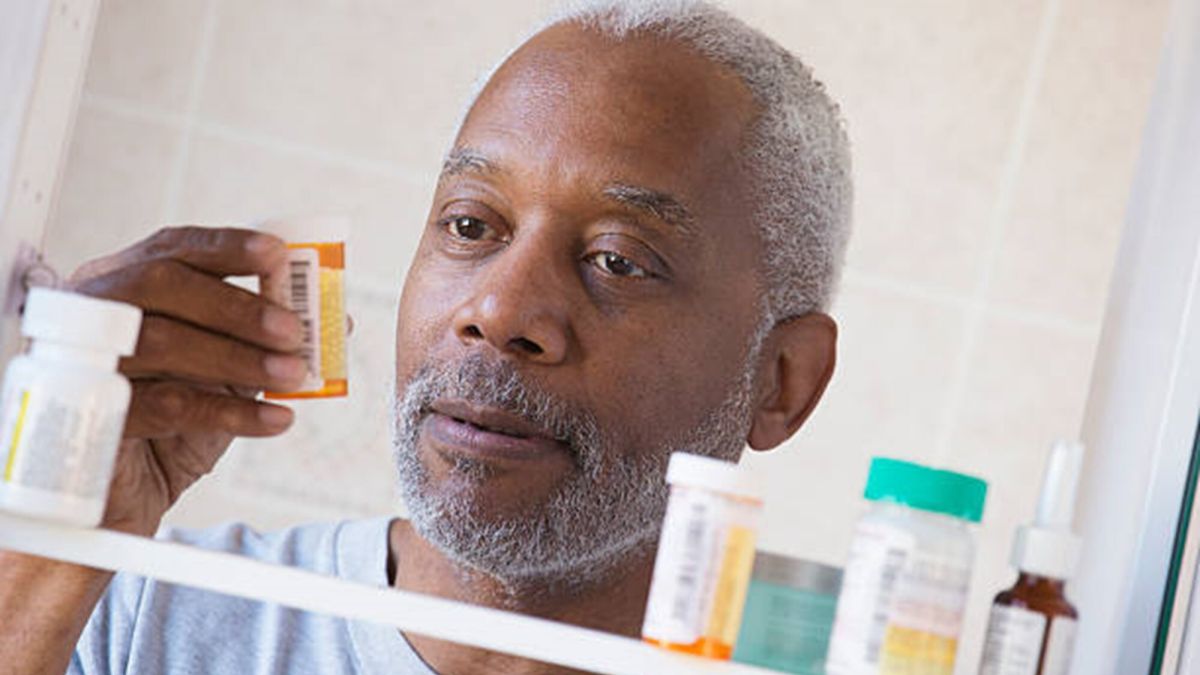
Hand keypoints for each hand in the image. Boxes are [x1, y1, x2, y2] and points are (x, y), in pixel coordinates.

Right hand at [67, 226, 307, 534]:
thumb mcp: (228, 371)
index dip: (225, 246)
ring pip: (161, 341)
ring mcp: (83, 361)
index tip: (277, 254)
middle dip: (236, 305)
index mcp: (122, 285)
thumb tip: (336, 319)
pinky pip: (168, 405)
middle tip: (294, 332)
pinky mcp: (94, 416)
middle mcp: (92, 314)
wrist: (133, 494)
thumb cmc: (175, 418)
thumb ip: (267, 339)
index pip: (171, 249)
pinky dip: (232, 411)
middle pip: (159, 283)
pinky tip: (276, 419)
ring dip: (240, 357)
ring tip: (293, 376)